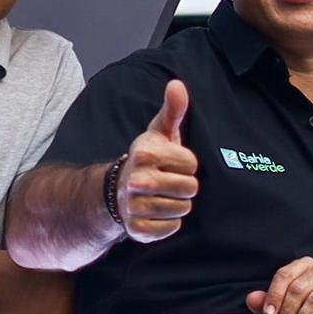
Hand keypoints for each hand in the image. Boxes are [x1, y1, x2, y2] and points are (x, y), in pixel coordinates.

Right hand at [119, 81, 198, 244]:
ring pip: (182, 209)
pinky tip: (159, 212)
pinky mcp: (137, 229)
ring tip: (165, 195)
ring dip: (180, 204)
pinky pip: (171, 228)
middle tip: (171, 181)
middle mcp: (135, 180)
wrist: (120, 189)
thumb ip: (173, 109)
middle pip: (189, 187)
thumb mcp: (161, 131)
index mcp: (143, 153)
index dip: (187, 163)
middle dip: (186, 185)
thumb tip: (177, 84)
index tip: (174, 162)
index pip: (191, 163)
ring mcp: (134, 206)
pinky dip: (170, 222)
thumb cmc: (151, 157)